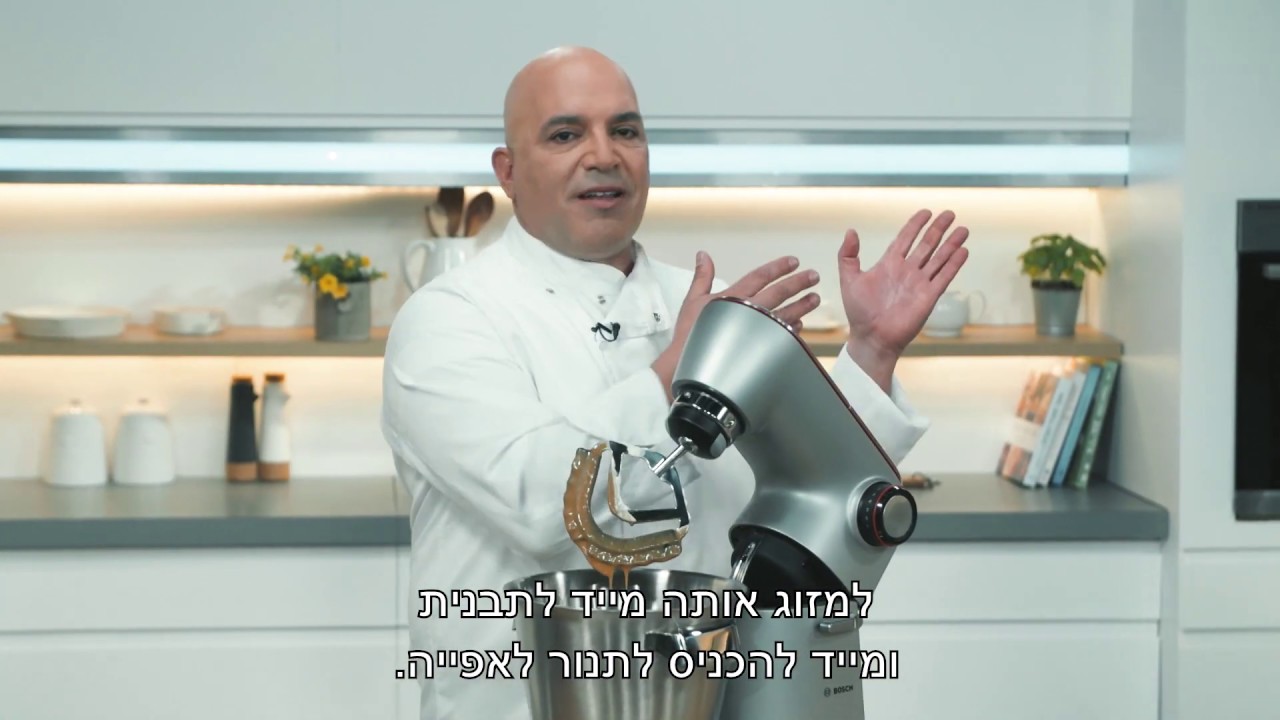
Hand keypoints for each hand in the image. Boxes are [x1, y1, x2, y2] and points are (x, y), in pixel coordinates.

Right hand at [652, 251, 819, 400]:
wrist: (691, 367)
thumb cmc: (688, 335)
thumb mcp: (692, 301)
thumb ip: (701, 276)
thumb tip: (703, 255)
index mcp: (732, 296)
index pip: (760, 276)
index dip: (778, 267)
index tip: (793, 261)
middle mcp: (748, 311)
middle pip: (778, 292)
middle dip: (798, 283)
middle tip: (813, 276)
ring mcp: (756, 331)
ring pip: (785, 314)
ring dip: (802, 306)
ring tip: (815, 299)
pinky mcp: (759, 349)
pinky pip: (782, 336)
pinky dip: (793, 329)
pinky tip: (800, 325)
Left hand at [838, 209, 969, 390]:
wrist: (872, 337)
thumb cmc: (859, 312)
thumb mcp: (849, 280)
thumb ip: (848, 255)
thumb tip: (851, 231)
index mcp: (889, 264)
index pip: (905, 238)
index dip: (915, 225)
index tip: (925, 212)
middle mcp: (907, 271)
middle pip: (926, 244)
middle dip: (938, 229)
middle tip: (949, 214)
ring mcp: (919, 283)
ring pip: (939, 258)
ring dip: (951, 244)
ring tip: (963, 229)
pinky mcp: (929, 296)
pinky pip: (944, 276)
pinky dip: (954, 264)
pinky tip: (963, 251)